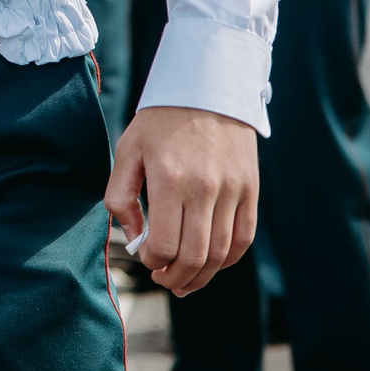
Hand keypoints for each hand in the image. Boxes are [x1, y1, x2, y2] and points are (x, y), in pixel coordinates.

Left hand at [106, 105, 257, 297]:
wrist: (208, 89)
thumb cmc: (161, 122)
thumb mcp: (128, 151)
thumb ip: (120, 196)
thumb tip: (133, 237)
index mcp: (169, 179)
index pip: (164, 244)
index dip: (153, 262)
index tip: (146, 258)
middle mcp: (205, 188)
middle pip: (195, 256)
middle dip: (176, 278)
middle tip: (164, 280)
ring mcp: (232, 190)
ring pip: (221, 253)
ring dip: (202, 276)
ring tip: (185, 281)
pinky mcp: (249, 190)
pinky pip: (243, 238)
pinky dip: (227, 259)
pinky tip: (212, 263)